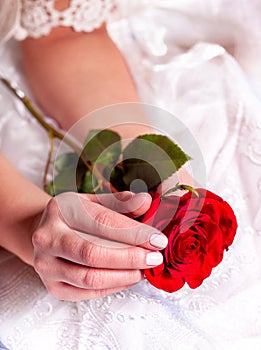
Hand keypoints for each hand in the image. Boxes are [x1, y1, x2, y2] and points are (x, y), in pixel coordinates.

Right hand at [32, 191, 167, 300]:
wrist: (47, 233)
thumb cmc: (76, 216)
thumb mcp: (95, 201)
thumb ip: (121, 202)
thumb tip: (146, 201)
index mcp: (60, 209)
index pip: (101, 222)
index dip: (134, 233)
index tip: (158, 240)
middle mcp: (47, 238)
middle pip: (93, 254)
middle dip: (130, 258)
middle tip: (154, 258)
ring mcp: (46, 265)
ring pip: (90, 278)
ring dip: (124, 276)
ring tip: (144, 269)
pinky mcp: (53, 287)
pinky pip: (88, 293)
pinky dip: (114, 287)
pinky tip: (129, 277)